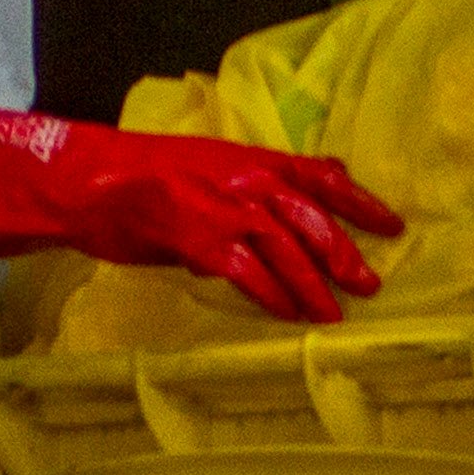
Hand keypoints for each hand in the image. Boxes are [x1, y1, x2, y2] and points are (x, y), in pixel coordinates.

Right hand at [0, 98, 405, 322]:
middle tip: (371, 283)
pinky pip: (243, 269)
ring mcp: (217, 204)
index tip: (394, 224)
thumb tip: (303, 199)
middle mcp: (241, 176)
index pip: (319, 175)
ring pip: (283, 245)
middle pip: (310, 215)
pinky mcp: (192, 235)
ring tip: (332, 314)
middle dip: (343, 252)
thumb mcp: (209, 172)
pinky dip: (269, 294)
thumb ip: (256, 186)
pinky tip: (285, 315)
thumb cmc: (141, 180)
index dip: (360, 199)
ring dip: (312, 283)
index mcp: (249, 158)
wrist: (80, 181)